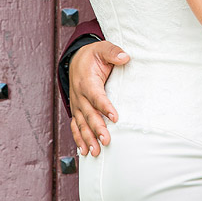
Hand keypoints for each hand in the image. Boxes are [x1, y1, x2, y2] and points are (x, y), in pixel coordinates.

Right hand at [69, 40, 128, 156]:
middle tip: (106, 141)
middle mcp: (79, 95)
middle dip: (97, 128)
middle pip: (89, 114)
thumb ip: (113, 52)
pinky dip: (79, 139)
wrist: (76, 59)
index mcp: (87, 81)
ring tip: (96, 151)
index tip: (115, 117)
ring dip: (88, 138)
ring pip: (81, 124)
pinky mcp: (77, 110)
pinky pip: (75, 126)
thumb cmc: (93, 56)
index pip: (96, 96)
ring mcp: (77, 104)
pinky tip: (84, 151)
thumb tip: (125, 57)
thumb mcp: (102, 49)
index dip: (105, 107)